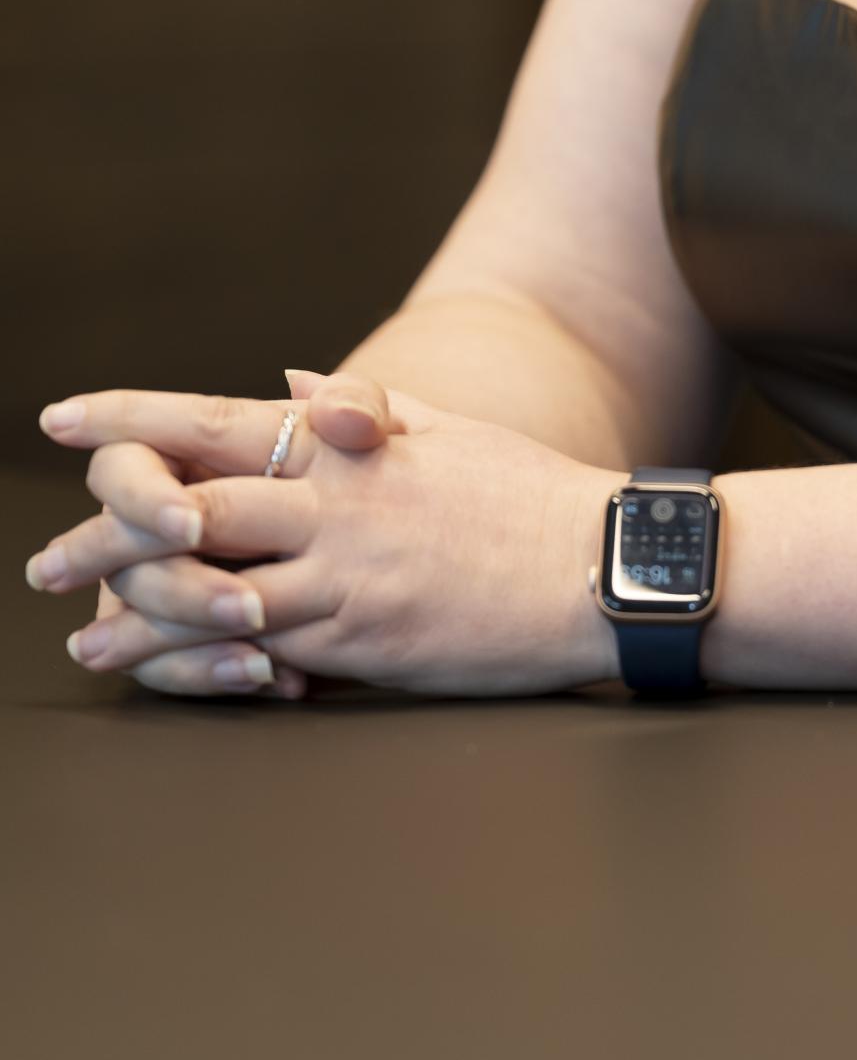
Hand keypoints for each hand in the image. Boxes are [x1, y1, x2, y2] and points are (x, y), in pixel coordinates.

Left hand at [31, 382, 623, 696]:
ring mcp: (342, 572)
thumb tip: (290, 384)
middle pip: (183, 508)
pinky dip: (202, 661)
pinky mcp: (360, 641)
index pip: (212, 419)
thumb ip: (363, 408)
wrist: (598, 562)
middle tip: (48, 562)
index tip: (63, 417)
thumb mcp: (446, 429)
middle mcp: (331, 500)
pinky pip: (259, 651)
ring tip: (86, 636)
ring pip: (206, 587)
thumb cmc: (527, 494)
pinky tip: (169, 675)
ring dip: (132, 611)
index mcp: (346, 443)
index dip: (129, 416)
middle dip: (104, 535)